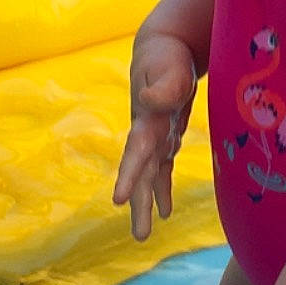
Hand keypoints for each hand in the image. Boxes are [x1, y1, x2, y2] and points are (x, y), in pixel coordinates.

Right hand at [113, 33, 197, 239]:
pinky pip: (162, 169)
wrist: (162, 48)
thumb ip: (164, 86)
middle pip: (139, 173)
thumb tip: (151, 101)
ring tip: (143, 235)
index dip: (129, 175)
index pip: (136, 152)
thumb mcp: (168, 67)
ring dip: (145, 204)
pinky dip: (162, 190)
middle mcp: (146, 133)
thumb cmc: (166, 56)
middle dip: (138, 203)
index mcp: (145, 120)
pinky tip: (165, 212)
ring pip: (148, 177)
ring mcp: (154, 137)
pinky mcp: (165, 137)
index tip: (117, 200)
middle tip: (140, 236)